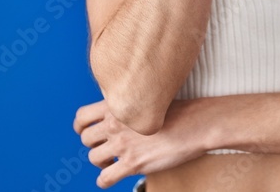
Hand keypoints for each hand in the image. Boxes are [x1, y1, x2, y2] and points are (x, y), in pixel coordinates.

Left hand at [73, 98, 208, 187]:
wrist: (197, 123)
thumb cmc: (180, 111)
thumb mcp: (149, 99)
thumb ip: (130, 106)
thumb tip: (120, 114)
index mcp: (118, 105)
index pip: (82, 116)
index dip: (81, 127)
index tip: (86, 132)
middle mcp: (116, 123)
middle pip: (86, 139)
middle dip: (94, 145)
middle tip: (106, 148)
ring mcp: (123, 144)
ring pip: (93, 158)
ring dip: (100, 162)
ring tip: (112, 162)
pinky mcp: (132, 163)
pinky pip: (104, 178)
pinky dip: (105, 180)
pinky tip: (114, 177)